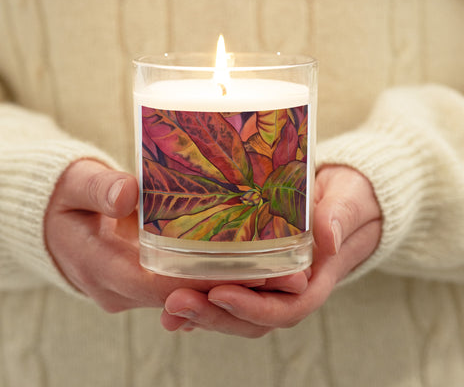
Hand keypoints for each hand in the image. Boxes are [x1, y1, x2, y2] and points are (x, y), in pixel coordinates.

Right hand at [44, 160, 261, 310]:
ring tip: (277, 272)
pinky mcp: (139, 285)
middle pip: (181, 296)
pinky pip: (178, 289)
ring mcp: (130, 291)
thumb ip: (98, 187)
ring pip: (184, 298)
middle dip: (231, 288)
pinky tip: (245, 267)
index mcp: (100, 266)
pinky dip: (209, 281)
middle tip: (283, 274)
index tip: (251, 271)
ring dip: (227, 288)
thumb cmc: (63, 198)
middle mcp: (118, 290)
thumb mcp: (74, 184)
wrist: (50, 223)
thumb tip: (128, 193)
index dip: (207, 281)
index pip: (161, 284)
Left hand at [160, 165, 381, 336]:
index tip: (220, 293)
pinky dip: (203, 299)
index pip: (287, 308)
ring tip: (167, 305)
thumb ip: (340, 216)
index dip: (253, 308)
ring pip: (237, 311)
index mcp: (316, 278)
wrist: (344, 199)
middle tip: (175, 302)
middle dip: (214, 315)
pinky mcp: (257, 271)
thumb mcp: (348, 200)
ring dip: (202, 313)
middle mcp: (291, 288)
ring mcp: (272, 283)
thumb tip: (327, 236)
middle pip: (253, 318)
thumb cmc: (348, 199)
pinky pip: (230, 291)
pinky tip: (173, 296)